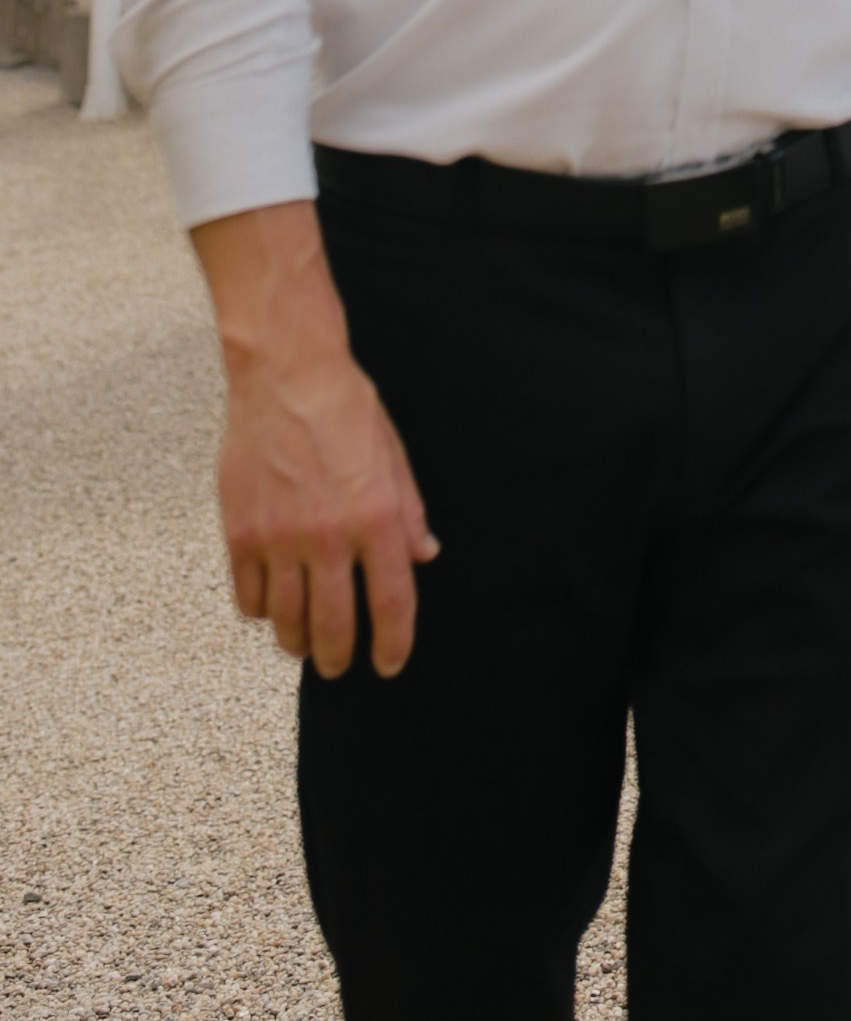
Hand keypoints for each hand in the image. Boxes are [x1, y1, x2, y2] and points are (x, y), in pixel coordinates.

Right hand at [192, 204, 437, 678]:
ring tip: (305, 643)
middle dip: (340, 658)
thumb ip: (408, 511)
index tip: (388, 665)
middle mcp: (328, 537)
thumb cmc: (345, 407)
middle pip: (333, 629)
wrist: (285, 373)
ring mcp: (279, 539)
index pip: (391, 605)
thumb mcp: (392, 454)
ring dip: (298, 643)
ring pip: (286, 624)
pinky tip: (271, 602)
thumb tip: (424, 557)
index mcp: (375, 517)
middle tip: (342, 664)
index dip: (392, 645)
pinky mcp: (239, 534)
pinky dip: (261, 610)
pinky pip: (248, 599)